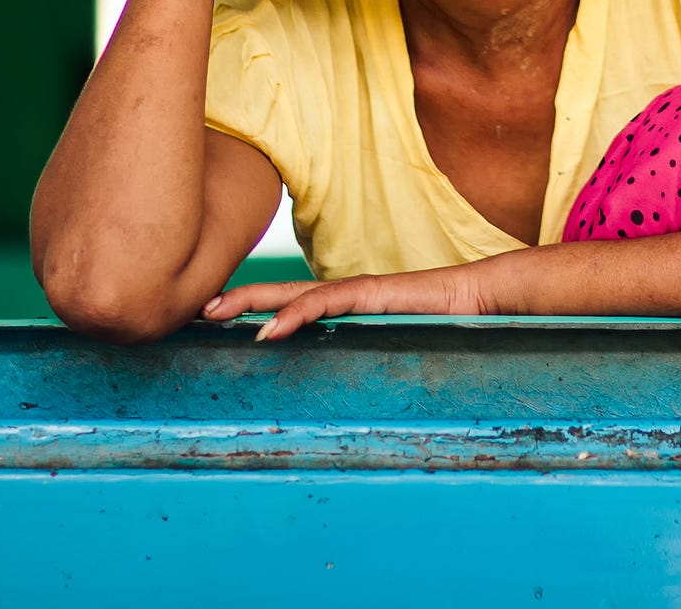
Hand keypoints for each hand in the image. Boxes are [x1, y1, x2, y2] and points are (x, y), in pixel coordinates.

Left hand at [203, 262, 498, 339]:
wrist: (483, 301)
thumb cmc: (443, 326)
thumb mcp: (394, 348)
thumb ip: (366, 358)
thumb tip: (342, 389)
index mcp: (345, 309)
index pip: (290, 302)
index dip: (253, 305)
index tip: (217, 318)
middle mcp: (344, 296)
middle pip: (279, 293)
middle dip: (237, 298)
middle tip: (197, 310)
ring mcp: (356, 292)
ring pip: (293, 293)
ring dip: (251, 302)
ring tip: (216, 313)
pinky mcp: (372, 294)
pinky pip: (327, 301)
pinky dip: (295, 313)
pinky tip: (270, 328)